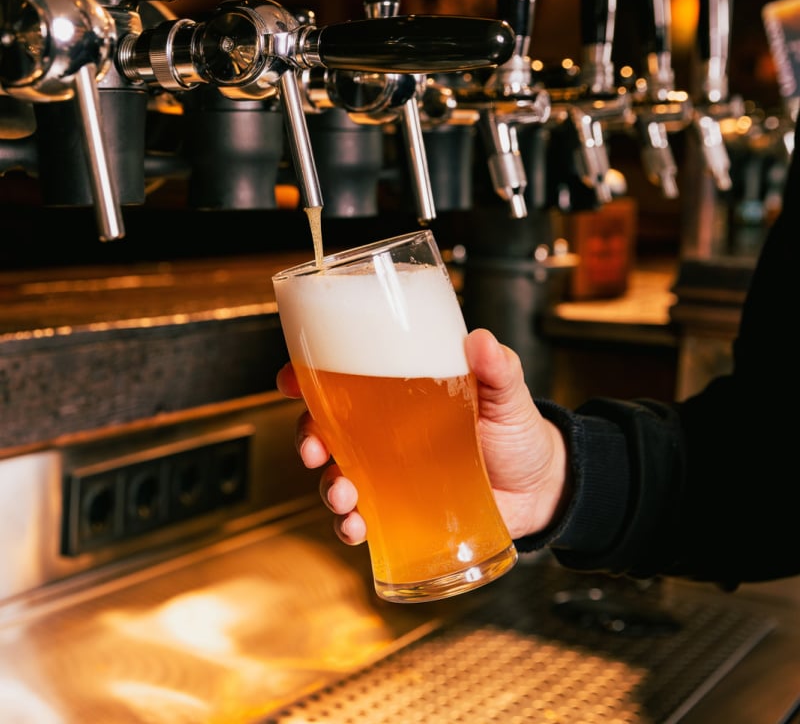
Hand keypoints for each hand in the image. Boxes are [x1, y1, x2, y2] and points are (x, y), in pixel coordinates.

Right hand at [276, 328, 570, 544]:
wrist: (542, 489)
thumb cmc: (518, 432)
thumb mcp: (508, 393)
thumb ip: (497, 367)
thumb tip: (480, 340)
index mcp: (402, 393)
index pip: (344, 378)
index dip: (308, 376)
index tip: (291, 378)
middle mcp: (386, 431)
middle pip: (326, 428)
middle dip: (306, 436)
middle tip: (312, 447)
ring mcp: (390, 472)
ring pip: (337, 474)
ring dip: (327, 486)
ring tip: (344, 494)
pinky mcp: (401, 510)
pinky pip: (361, 518)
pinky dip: (349, 525)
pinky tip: (356, 527)